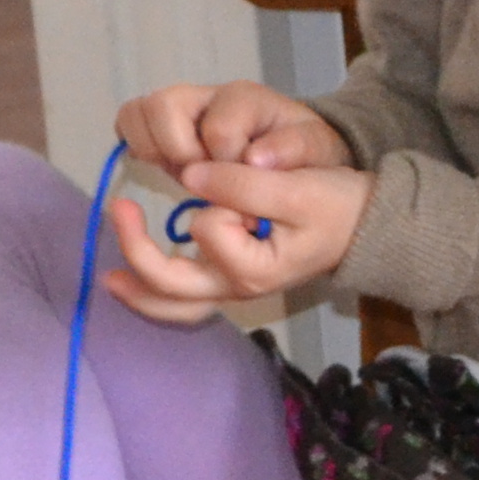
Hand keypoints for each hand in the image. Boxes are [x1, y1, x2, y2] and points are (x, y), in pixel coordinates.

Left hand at [98, 160, 369, 321]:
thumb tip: (191, 176)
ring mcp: (233, 285)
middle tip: (121, 208)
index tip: (252, 186)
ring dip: (138, 290)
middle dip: (138, 249)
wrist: (368, 226)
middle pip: (172, 286)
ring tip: (109, 278)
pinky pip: (184, 300)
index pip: (208, 227)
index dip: (220, 196)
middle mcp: (238, 284)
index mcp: (254, 268)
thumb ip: (243, 184)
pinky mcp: (233, 277)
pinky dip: (155, 291)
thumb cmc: (338, 207)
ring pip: (174, 303)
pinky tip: (130, 279)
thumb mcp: (298, 190)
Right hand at [114, 79, 343, 178]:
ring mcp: (178, 105)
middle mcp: (206, 94)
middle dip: (181, 152)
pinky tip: (172, 166)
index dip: (226, 164)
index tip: (245, 177)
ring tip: (190, 171)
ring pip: (136, 112)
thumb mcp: (317, 149)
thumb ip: (294, 148)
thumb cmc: (303, 150)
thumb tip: (254, 158)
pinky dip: (141, 150)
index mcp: (246, 97)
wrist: (293, 150)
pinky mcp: (159, 122)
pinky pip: (126, 124)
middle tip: (207, 175)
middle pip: (162, 105)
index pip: (218, 130)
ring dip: (156, 151)